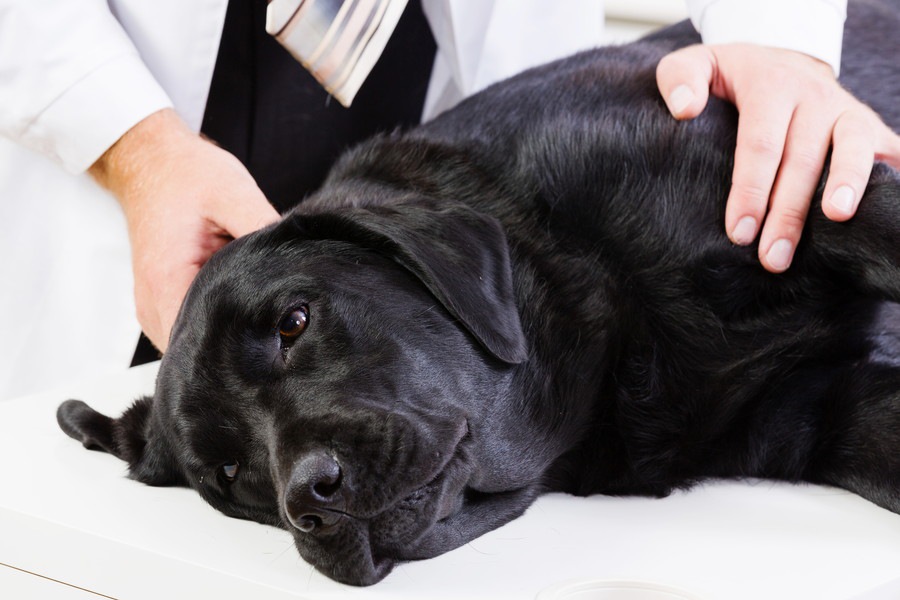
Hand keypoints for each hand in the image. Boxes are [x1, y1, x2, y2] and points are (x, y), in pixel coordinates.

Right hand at [89, 108, 279, 351]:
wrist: (148, 160)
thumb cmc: (186, 174)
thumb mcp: (233, 192)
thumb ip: (263, 228)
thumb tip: (299, 263)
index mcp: (167, 282)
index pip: (204, 345)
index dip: (246, 349)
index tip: (282, 341)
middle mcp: (152, 305)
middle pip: (199, 354)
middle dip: (242, 349)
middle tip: (286, 336)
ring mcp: (152, 307)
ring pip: (194, 346)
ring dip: (228, 337)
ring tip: (269, 322)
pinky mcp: (162, 302)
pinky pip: (189, 328)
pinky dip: (216, 324)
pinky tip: (245, 308)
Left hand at [656, 43, 899, 271]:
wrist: (781, 61)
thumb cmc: (729, 77)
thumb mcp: (698, 65)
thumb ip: (680, 78)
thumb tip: (685, 110)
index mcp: (770, 85)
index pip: (760, 144)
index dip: (751, 190)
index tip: (740, 232)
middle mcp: (815, 96)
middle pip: (803, 159)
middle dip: (788, 212)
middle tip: (773, 257)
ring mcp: (847, 111)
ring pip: (852, 149)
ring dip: (847, 186)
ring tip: (838, 219)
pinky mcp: (871, 127)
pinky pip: (886, 153)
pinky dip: (887, 180)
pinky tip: (877, 214)